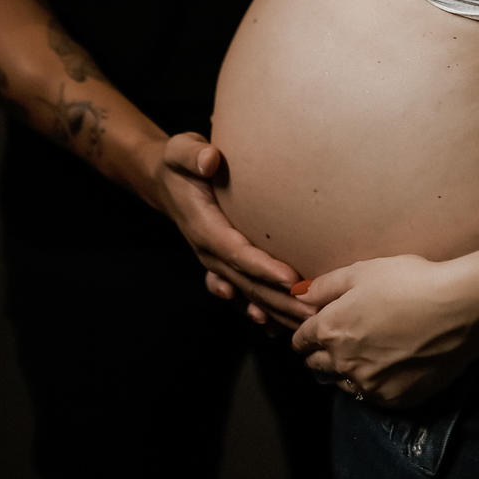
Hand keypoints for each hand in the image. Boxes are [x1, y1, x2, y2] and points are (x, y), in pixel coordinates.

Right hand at [157, 133, 313, 328]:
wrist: (166, 184)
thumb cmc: (180, 165)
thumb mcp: (180, 151)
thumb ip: (192, 154)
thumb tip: (209, 159)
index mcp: (204, 228)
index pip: (236, 252)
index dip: (262, 267)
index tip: (290, 278)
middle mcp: (210, 252)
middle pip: (247, 283)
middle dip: (279, 300)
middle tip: (313, 312)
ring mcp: (217, 263)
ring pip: (249, 294)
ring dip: (278, 311)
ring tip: (307, 323)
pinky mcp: (224, 266)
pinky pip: (244, 293)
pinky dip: (262, 311)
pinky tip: (280, 327)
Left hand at [291, 254, 477, 407]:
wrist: (456, 311)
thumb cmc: (409, 283)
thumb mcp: (362, 271)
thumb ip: (325, 286)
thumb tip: (299, 296)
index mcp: (331, 329)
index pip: (302, 340)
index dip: (306, 333)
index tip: (315, 330)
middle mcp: (343, 362)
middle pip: (316, 366)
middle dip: (320, 353)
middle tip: (337, 342)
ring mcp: (369, 385)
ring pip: (342, 384)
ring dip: (344, 372)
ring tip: (363, 355)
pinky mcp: (394, 400)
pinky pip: (371, 396)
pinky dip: (372, 384)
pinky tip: (387, 367)